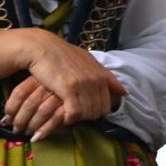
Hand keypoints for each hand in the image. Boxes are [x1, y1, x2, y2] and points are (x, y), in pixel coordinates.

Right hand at [0, 30, 126, 137]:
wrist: (41, 47)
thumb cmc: (62, 55)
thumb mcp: (87, 61)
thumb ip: (105, 76)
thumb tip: (124, 92)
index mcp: (101, 74)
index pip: (107, 104)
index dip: (96, 111)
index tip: (84, 110)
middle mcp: (95, 79)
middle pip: (98, 112)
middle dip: (87, 116)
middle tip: (73, 113)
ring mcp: (83, 84)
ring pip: (87, 114)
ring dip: (77, 118)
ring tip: (66, 113)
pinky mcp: (69, 89)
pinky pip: (74, 113)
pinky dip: (68, 118)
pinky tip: (61, 115)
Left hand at [2, 77, 67, 140]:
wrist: (88, 72)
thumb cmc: (64, 76)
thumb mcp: (46, 78)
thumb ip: (32, 88)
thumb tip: (10, 112)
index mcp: (40, 76)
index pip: (19, 92)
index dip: (11, 107)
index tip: (5, 120)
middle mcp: (50, 83)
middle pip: (29, 103)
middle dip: (20, 119)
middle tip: (15, 130)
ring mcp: (61, 93)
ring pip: (42, 111)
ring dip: (32, 125)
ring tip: (27, 134)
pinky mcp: (72, 103)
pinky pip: (55, 118)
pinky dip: (46, 129)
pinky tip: (38, 137)